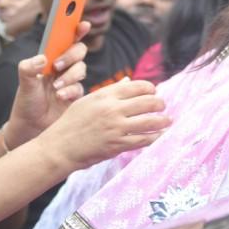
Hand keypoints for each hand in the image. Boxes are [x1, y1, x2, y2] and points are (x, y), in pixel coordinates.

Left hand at [6, 21, 90, 146]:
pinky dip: (70, 91)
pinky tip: (60, 97)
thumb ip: (28, 68)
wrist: (31, 128)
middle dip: (70, 55)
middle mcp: (62, 67)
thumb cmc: (27, 103)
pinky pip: (80, 87)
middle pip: (78, 51)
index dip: (76, 29)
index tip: (83, 24)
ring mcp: (71, 80)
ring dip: (68, 77)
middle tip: (56, 66)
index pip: (65, 38)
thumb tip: (42, 59)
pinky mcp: (76, 94)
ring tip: (55, 88)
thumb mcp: (23, 84)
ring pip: (81, 69)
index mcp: (49, 58)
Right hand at [39, 78, 169, 170]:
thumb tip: (128, 81)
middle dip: (160, 103)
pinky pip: (143, 139)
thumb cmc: (71, 123)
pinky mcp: (118, 144)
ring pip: (150, 121)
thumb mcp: (88, 101)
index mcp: (105, 95)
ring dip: (163, 120)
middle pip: (148, 102)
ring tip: (168, 120)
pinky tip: (160, 135)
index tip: (154, 92)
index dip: (150, 88)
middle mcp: (113, 109)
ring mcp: (116, 127)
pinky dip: (155, 137)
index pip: (137, 86)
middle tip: (163, 106)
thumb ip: (110, 91)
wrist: (59, 147)